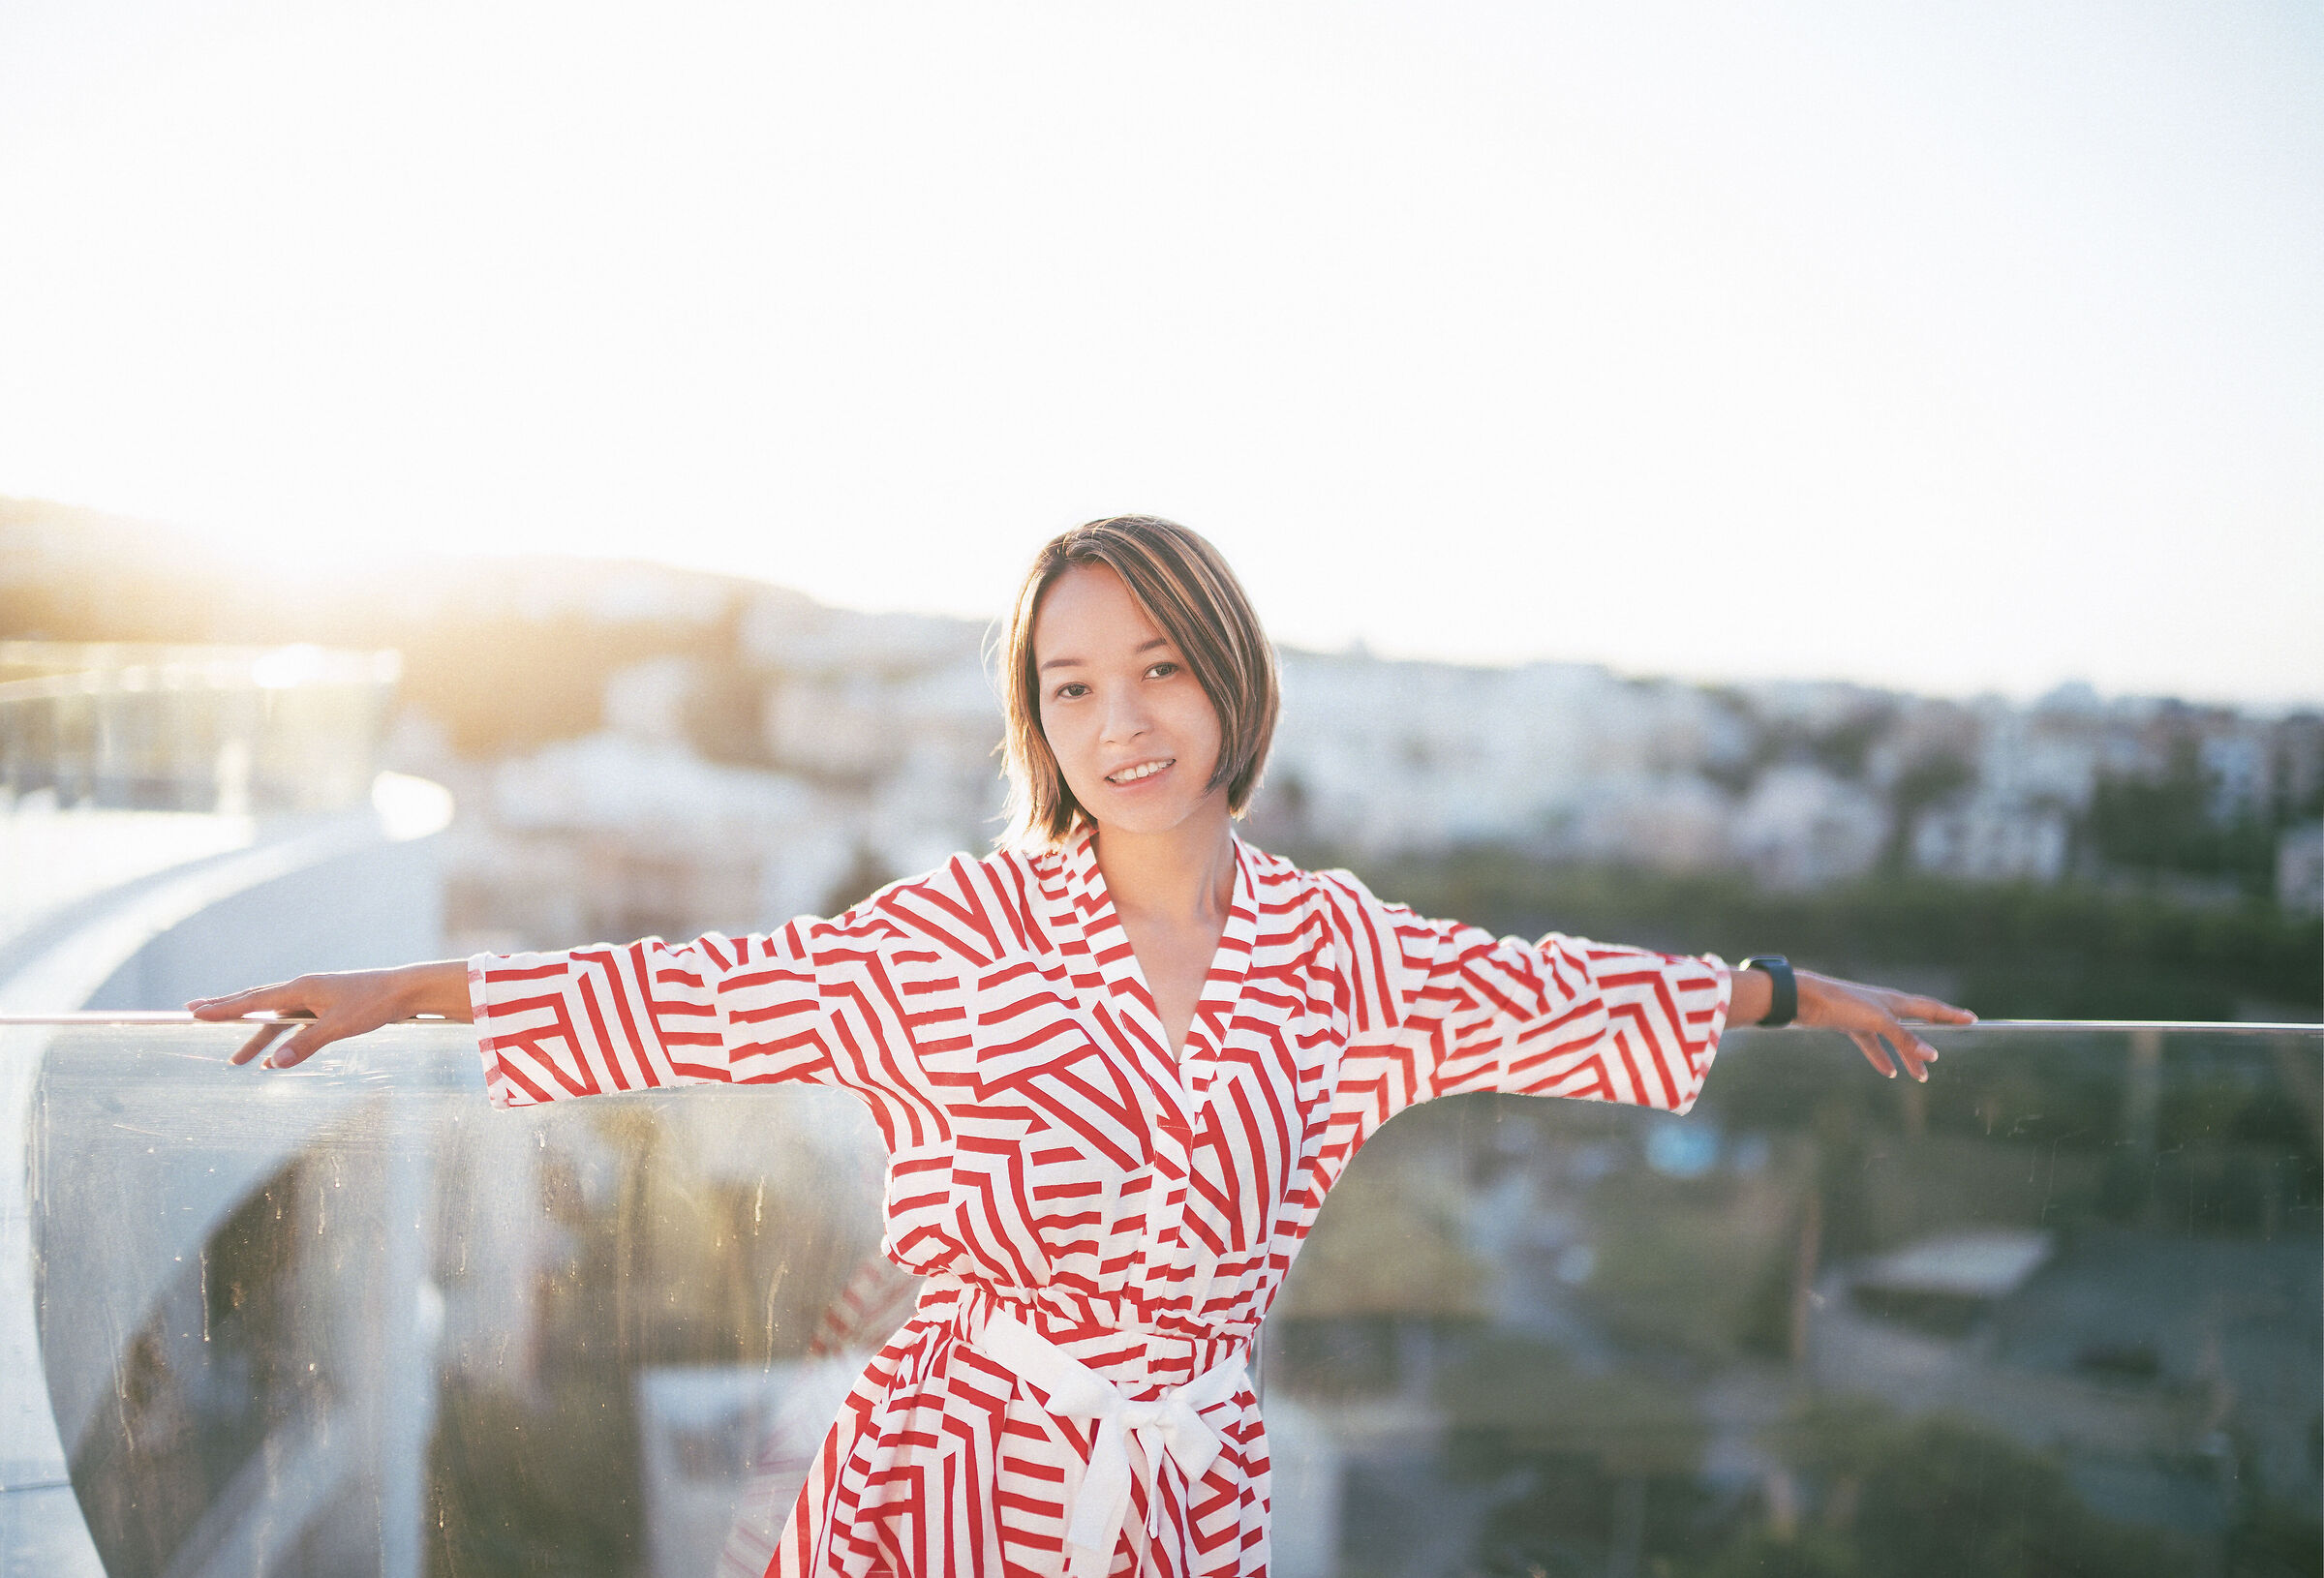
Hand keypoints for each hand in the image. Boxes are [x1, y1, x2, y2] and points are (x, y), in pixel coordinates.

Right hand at [188, 959, 470, 1068]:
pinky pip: (295, 1026)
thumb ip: (307, 1043)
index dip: (223, 1008)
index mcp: (301, 989)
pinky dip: (282, 1041)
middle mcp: (303, 991)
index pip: (253, 1000)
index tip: (194, 1012)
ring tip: (235, 1061)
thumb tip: (277, 1062)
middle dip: (227, 1011)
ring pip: (276, 1019)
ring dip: (257, 1039)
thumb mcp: (339, 1026)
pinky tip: (276, 1060)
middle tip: (194, 1013)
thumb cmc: (375, 1004)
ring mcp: (314, 1000)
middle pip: (257, 1002)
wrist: (406, 991)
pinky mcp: (327, 1010)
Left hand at [1794, 969, 1974, 1082]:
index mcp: (1895, 1000)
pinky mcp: (1850, 1025)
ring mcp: (1866, 1016)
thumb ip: (1904, 1037)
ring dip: (1907, 1056)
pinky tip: (1888, 1072)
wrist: (1803, 998)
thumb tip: (1933, 1055)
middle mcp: (1884, 1007)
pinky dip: (1880, 1057)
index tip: (1972, 1019)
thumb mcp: (1877, 1021)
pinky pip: (1871, 1044)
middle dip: (1931, 1041)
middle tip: (1947, 1057)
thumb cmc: (1841, 1002)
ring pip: (1894, 1039)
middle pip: (1915, 1026)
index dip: (1952, 1014)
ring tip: (1921, 1077)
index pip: (1931, 1008)